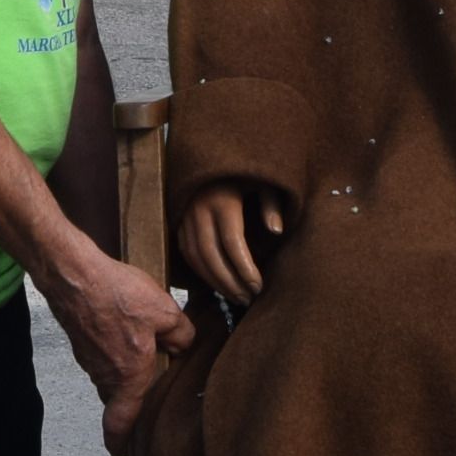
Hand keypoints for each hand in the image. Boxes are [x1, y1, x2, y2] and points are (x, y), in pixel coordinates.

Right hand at [48, 247, 195, 455]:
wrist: (73, 274)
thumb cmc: (115, 296)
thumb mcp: (164, 312)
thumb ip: (181, 334)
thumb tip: (183, 344)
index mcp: (128, 376)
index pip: (121, 422)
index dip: (120, 442)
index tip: (122, 454)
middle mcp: (104, 374)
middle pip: (117, 397)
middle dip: (130, 399)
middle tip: (147, 393)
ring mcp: (88, 357)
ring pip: (109, 374)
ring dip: (123, 368)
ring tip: (141, 348)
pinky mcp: (80, 339)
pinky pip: (100, 354)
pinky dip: (111, 348)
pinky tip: (122, 325)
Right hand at [175, 182, 293, 304]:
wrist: (210, 155)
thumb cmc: (243, 171)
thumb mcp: (263, 181)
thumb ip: (271, 204)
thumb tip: (276, 231)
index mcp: (222, 200)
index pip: (232, 243)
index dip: (245, 268)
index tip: (258, 287)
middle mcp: (199, 210)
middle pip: (212, 255)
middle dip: (230, 282)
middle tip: (247, 299)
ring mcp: (186, 216)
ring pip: (196, 257)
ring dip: (215, 282)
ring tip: (236, 297)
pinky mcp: (178, 222)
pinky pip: (187, 252)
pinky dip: (201, 272)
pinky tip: (217, 283)